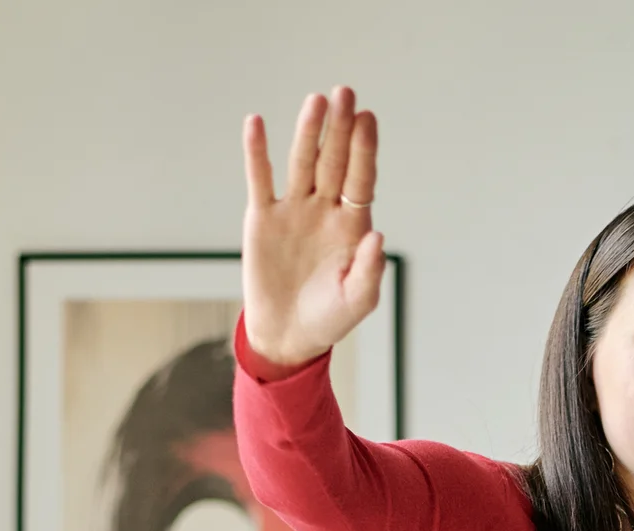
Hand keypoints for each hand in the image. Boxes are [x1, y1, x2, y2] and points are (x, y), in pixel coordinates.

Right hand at [240, 88, 385, 371]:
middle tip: (345, 93)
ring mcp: (293, 210)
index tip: (369, 118)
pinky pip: (259, 179)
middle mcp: (324, 209)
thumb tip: (378, 234)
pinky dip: (256, 152)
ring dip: (308, 132)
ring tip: (315, 101)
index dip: (364, 150)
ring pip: (300, 162)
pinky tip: (256, 123)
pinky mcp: (262, 217)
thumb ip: (370, 269)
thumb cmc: (331, 318)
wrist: (289, 335)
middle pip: (333, 161)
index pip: (361, 179)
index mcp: (352, 225)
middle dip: (340, 129)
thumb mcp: (358, 300)